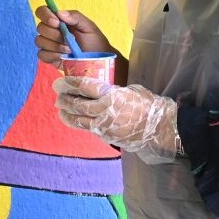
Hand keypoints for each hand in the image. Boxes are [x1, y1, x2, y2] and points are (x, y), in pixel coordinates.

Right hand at [33, 6, 113, 66]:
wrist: (97, 60)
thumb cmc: (94, 42)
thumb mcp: (88, 26)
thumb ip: (75, 16)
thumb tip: (59, 12)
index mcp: (59, 20)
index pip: (43, 11)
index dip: (45, 15)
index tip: (57, 23)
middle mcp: (51, 31)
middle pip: (40, 27)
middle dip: (55, 34)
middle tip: (69, 39)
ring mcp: (48, 44)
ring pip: (39, 41)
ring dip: (55, 46)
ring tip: (70, 49)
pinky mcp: (48, 57)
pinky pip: (42, 54)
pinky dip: (52, 56)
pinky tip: (63, 57)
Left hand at [53, 77, 179, 162]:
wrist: (160, 128)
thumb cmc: (149, 105)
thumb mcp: (131, 90)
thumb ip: (113, 90)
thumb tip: (100, 88)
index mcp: (111, 94)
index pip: (84, 86)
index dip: (69, 83)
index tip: (60, 81)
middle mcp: (104, 110)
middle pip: (77, 103)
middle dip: (64, 98)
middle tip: (57, 93)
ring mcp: (104, 125)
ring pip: (78, 119)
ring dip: (66, 113)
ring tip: (60, 108)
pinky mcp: (106, 136)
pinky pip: (88, 128)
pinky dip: (77, 123)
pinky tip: (73, 120)